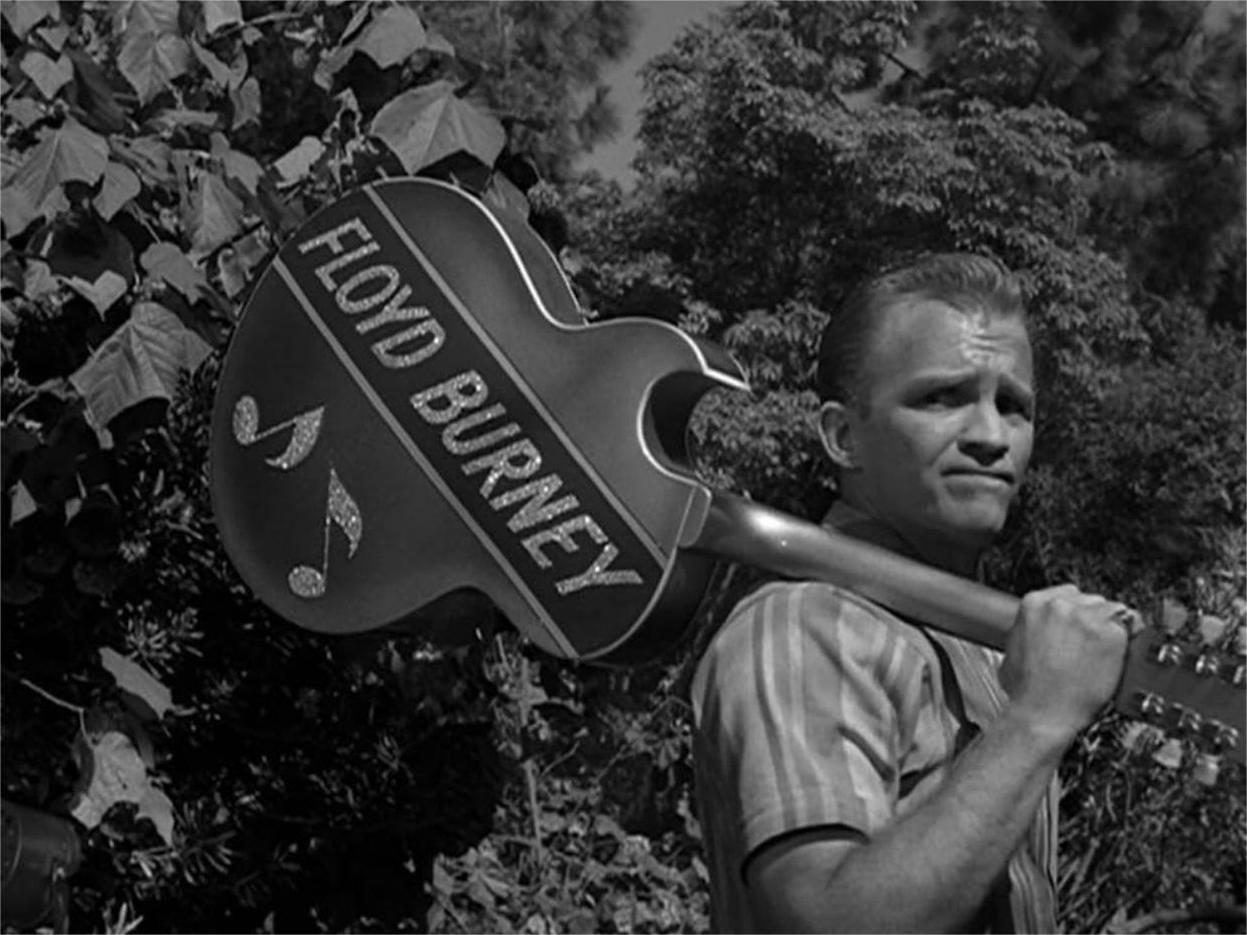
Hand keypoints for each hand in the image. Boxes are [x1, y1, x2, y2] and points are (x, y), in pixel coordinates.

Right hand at [999, 584, 1134, 743]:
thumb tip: (1041, 630)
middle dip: (1093, 620)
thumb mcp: (1014, 648)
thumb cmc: (1027, 690)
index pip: (1067, 594)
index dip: (1076, 612)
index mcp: (1034, 604)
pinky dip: (1128, 642)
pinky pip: (1130, 628)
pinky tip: (1118, 655)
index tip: (1079, 627)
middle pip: (1091, 600)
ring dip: (1111, 629)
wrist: (1042, 713)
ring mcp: (1087, 618)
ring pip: (1112, 610)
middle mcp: (1060, 606)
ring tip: (1104, 653)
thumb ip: (1030, 630)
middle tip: (1091, 645)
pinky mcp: (1110, 634)